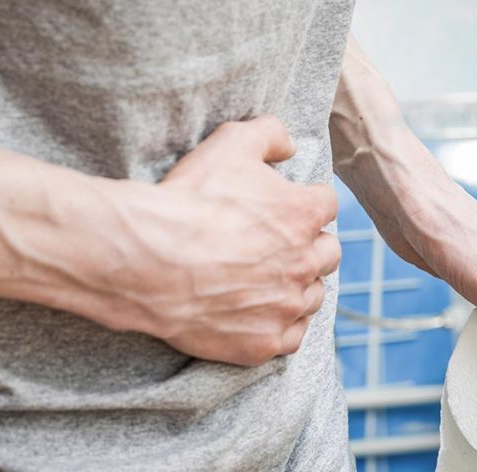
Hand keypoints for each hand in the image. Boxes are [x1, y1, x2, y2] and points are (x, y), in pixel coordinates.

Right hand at [81, 116, 340, 365]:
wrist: (148, 260)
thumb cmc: (190, 199)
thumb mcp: (230, 143)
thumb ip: (269, 133)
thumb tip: (289, 146)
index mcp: (304, 213)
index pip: (326, 205)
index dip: (305, 203)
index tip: (285, 208)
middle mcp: (305, 262)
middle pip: (329, 253)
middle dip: (310, 246)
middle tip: (279, 245)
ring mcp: (286, 306)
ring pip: (314, 296)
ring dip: (300, 286)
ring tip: (270, 280)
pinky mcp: (264, 342)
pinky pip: (293, 336)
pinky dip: (283, 325)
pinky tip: (262, 313)